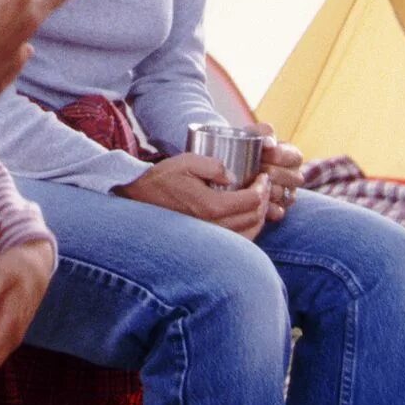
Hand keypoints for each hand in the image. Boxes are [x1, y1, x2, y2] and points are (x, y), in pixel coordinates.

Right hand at [113, 153, 269, 238]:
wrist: (140, 199)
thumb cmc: (162, 179)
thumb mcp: (186, 161)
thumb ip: (212, 165)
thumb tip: (233, 176)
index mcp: (211, 206)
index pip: (251, 200)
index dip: (262, 187)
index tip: (262, 176)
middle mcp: (213, 226)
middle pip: (254, 217)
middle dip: (264, 199)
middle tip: (263, 185)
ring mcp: (210, 238)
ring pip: (250, 232)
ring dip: (259, 215)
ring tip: (258, 200)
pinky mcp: (207, 242)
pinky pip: (238, 241)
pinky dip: (250, 230)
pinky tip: (247, 217)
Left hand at [249, 123, 304, 221]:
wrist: (230, 166)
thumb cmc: (245, 147)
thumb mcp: (253, 134)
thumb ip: (262, 132)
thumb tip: (270, 143)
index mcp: (293, 156)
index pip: (295, 157)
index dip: (278, 156)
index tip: (261, 154)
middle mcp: (295, 177)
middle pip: (291, 178)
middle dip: (269, 172)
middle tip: (253, 169)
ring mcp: (288, 195)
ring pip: (282, 194)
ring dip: (264, 189)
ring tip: (248, 182)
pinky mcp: (279, 211)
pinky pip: (277, 212)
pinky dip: (264, 206)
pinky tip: (251, 199)